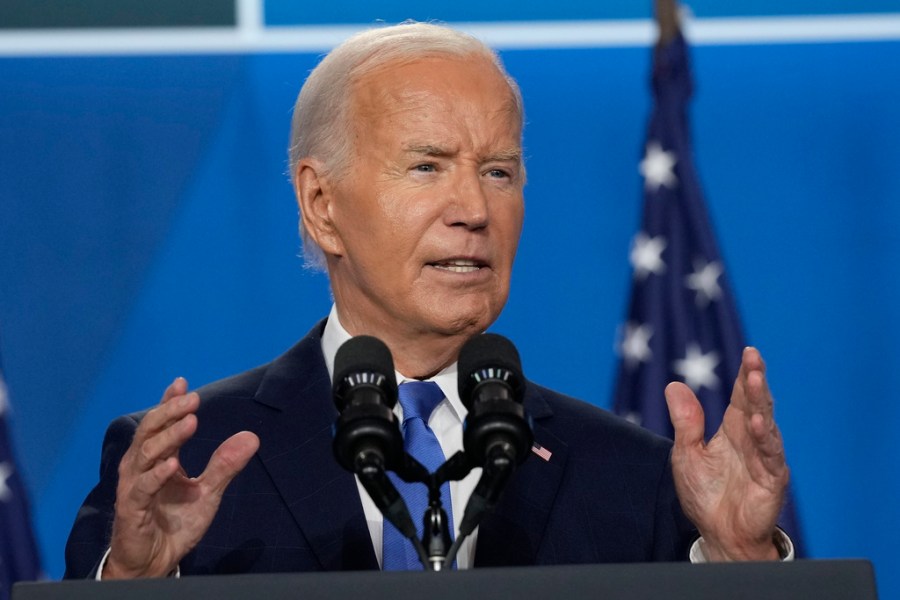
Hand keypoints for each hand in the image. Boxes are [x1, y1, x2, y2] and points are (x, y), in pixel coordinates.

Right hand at [105, 378, 259, 577]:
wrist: (156, 562)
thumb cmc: (175, 524)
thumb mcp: (208, 492)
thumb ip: (225, 465)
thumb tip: (252, 437)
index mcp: (158, 458)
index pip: (161, 424)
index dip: (169, 402)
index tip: (183, 383)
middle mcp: (141, 467)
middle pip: (150, 431)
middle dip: (170, 412)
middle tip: (192, 399)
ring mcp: (133, 487)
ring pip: (144, 454)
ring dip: (168, 437)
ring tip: (190, 422)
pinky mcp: (131, 510)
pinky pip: (142, 489)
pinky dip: (156, 475)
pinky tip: (172, 464)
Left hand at [665, 347, 787, 560]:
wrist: (719, 534)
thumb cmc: (706, 494)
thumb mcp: (687, 453)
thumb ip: (685, 421)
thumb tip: (674, 384)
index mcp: (732, 429)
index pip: (740, 396)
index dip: (745, 374)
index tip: (749, 351)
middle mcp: (750, 438)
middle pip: (754, 402)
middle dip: (754, 379)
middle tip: (753, 357)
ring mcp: (764, 457)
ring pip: (764, 423)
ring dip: (760, 401)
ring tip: (755, 378)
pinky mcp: (771, 478)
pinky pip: (769, 455)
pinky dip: (763, 438)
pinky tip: (757, 422)